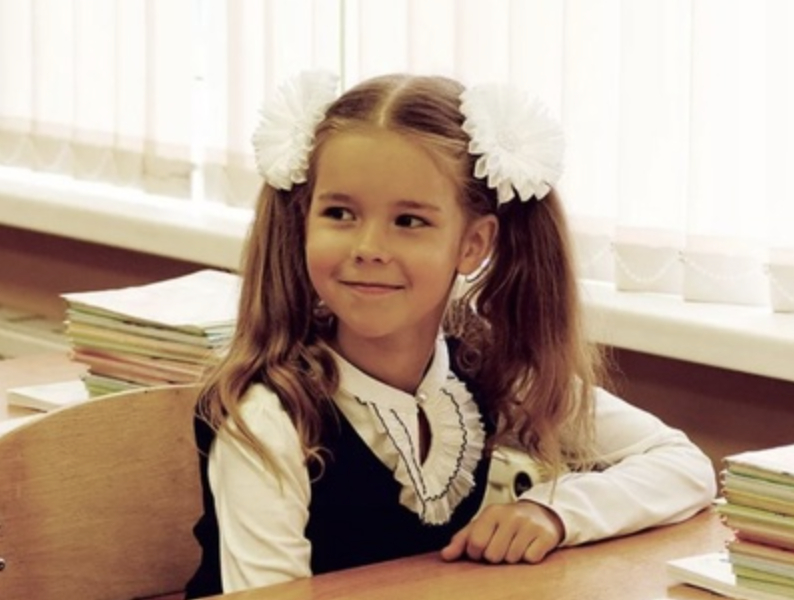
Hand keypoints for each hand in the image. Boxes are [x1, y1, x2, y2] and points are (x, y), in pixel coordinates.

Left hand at [440, 501, 563, 563]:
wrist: (541, 514)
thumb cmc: (506, 523)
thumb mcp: (483, 525)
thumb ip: (462, 540)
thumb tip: (445, 555)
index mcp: (492, 512)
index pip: (475, 543)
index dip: (476, 552)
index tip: (483, 547)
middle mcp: (511, 515)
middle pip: (493, 555)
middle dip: (496, 556)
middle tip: (503, 544)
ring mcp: (530, 525)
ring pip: (512, 559)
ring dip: (513, 557)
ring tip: (516, 544)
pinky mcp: (546, 535)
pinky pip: (530, 559)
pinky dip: (529, 557)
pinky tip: (529, 546)